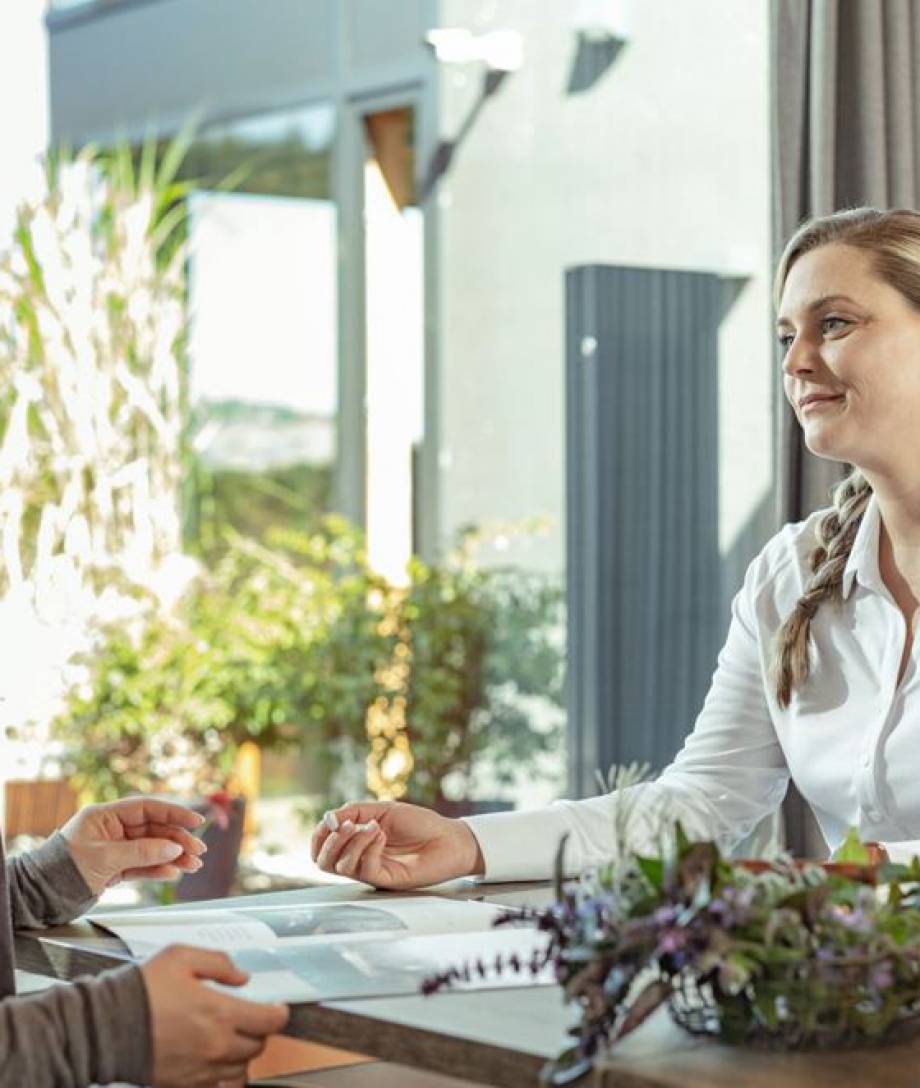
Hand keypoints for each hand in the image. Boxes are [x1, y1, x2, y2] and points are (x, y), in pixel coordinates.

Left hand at [60, 798, 206, 894]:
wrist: (42, 896)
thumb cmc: (63, 870)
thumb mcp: (105, 857)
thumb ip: (141, 852)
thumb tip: (173, 848)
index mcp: (105, 816)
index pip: (147, 808)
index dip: (174, 813)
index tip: (195, 820)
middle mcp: (112, 829)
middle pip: (154, 829)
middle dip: (178, 840)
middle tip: (197, 850)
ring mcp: (115, 848)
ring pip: (152, 848)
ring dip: (173, 856)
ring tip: (192, 865)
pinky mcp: (115, 867)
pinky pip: (143, 865)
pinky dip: (159, 869)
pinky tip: (173, 872)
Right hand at [142, 945, 288, 1087]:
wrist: (106, 1026)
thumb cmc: (142, 991)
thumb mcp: (182, 956)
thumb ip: (219, 962)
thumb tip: (241, 976)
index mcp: (220, 1013)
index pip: (270, 1021)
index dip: (279, 1013)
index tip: (278, 1008)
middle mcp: (216, 1046)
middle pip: (258, 1046)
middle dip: (259, 1030)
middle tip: (251, 1018)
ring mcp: (201, 1069)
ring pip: (241, 1070)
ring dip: (242, 1054)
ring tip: (233, 1038)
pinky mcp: (185, 1084)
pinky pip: (218, 1086)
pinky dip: (223, 1075)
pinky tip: (215, 1059)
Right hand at [310, 800, 484, 889]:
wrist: (449, 838)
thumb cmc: (419, 824)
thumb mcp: (382, 809)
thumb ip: (353, 811)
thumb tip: (328, 818)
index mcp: (356, 843)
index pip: (322, 848)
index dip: (319, 835)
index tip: (330, 820)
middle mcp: (359, 859)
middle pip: (323, 862)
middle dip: (329, 841)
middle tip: (347, 825)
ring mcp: (371, 871)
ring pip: (341, 867)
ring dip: (352, 841)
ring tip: (374, 827)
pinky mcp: (385, 880)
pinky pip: (364, 868)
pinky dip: (369, 847)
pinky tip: (382, 835)